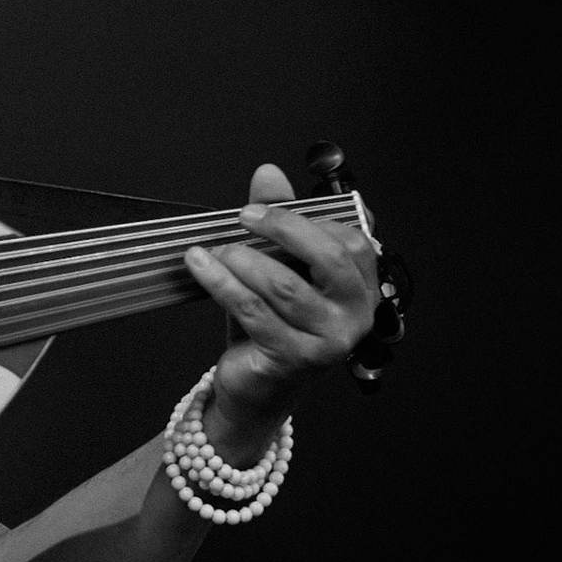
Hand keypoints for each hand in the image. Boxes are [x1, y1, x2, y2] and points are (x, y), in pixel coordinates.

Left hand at [181, 164, 378, 460]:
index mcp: (362, 289)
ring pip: (282, 284)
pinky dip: (220, 281)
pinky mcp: (293, 359)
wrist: (257, 388)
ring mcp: (328, 342)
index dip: (304, 219)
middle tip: (242, 217)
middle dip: (281, 228)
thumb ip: (278, 220)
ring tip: (213, 251)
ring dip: (240, 259)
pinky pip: (252, 309)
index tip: (259, 210)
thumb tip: (269, 173)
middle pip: (329, 258)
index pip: (350, 242)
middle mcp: (355, 316)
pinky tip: (199, 265)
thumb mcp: (277, 268)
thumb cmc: (272, 324)